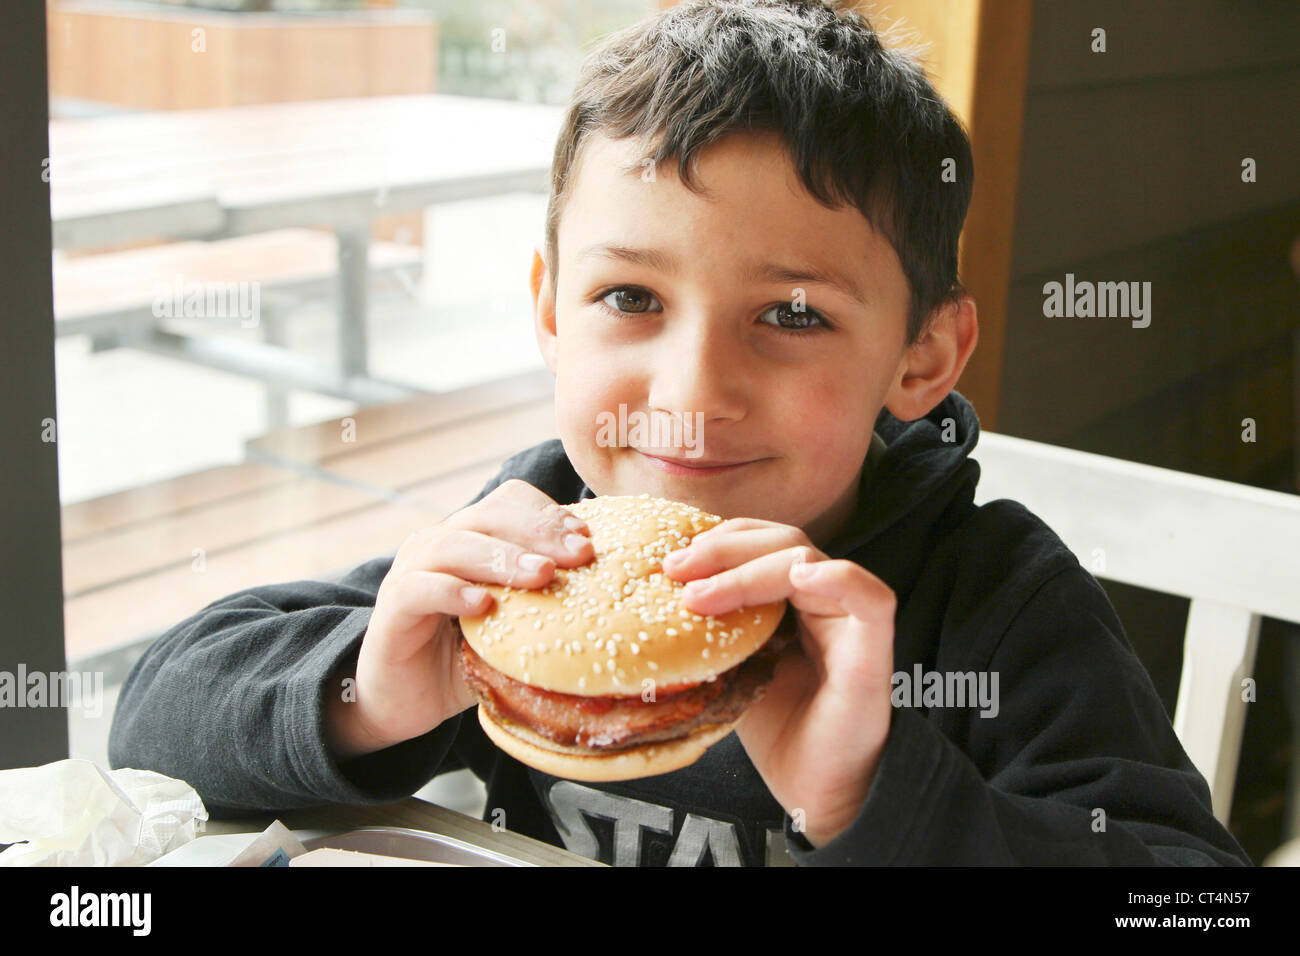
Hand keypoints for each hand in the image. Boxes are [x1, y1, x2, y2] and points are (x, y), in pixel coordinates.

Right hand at [325, 480, 594, 759]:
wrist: (404, 700)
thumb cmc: (465, 657)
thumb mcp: (514, 628)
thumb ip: (545, 606)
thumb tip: (611, 602)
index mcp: (473, 538)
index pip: (510, 501)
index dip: (548, 513)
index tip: (588, 538)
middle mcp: (440, 543)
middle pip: (490, 514)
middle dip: (539, 530)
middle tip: (579, 554)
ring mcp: (412, 571)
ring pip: (456, 544)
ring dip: (503, 557)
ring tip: (542, 575)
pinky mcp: (393, 607)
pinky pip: (421, 588)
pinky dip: (453, 591)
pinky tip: (484, 604)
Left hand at [662, 519, 895, 846]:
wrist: (813, 788)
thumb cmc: (776, 728)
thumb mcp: (730, 664)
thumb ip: (712, 628)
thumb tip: (653, 598)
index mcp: (791, 597)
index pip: (759, 542)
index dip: (717, 541)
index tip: (670, 561)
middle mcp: (822, 598)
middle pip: (780, 541)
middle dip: (723, 549)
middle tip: (675, 569)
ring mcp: (849, 619)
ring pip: (807, 560)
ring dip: (748, 571)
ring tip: (699, 597)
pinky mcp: (873, 649)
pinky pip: (869, 596)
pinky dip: (835, 578)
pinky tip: (799, 577)